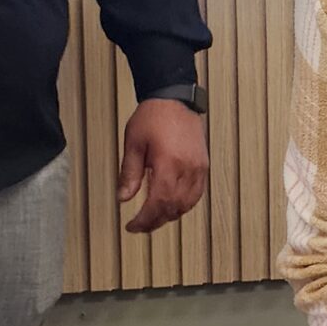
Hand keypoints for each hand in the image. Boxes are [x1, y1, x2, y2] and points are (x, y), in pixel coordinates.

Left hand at [118, 98, 208, 234]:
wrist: (174, 99)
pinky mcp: (203, 165)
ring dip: (170, 215)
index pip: (158, 203)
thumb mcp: (133, 144)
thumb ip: (129, 174)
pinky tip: (173, 205)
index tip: (132, 226)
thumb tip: (123, 198)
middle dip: (155, 221)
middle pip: (174, 208)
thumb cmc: (153, 117)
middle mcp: (187, 169)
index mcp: (168, 164)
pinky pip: (197, 194)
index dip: (145, 220)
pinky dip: (184, 205)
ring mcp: (198, 168)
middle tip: (140, 226)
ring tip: (154, 218)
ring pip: (187, 204)